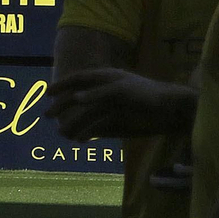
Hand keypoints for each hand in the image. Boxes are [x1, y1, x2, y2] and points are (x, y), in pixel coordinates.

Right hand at [47, 68, 190, 140]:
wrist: (171, 113)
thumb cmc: (148, 95)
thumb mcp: (121, 91)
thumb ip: (98, 94)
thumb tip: (75, 98)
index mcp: (105, 78)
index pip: (79, 79)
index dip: (62, 85)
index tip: (47, 93)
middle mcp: (104, 93)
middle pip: (78, 99)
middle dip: (62, 107)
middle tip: (47, 116)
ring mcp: (110, 109)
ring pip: (86, 116)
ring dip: (73, 123)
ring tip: (62, 133)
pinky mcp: (117, 124)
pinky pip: (97, 129)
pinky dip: (87, 133)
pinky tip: (80, 140)